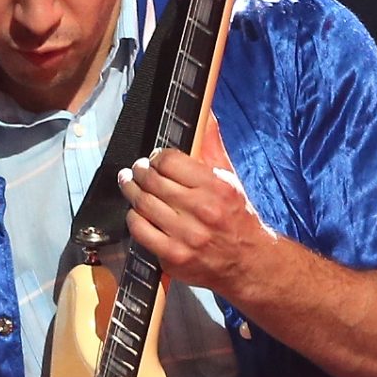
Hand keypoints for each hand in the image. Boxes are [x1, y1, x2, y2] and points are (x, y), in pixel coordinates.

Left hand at [118, 146, 281, 301]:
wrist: (247, 261)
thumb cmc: (236, 217)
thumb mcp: (229, 178)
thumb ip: (212, 147)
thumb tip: (206, 114)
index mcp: (216, 186)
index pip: (170, 161)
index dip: (156, 157)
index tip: (154, 159)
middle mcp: (202, 210)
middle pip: (152, 181)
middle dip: (138, 172)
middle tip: (135, 170)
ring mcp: (186, 235)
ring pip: (143, 204)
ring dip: (130, 191)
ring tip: (129, 185)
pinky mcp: (174, 256)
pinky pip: (140, 231)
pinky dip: (133, 219)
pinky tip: (136, 213)